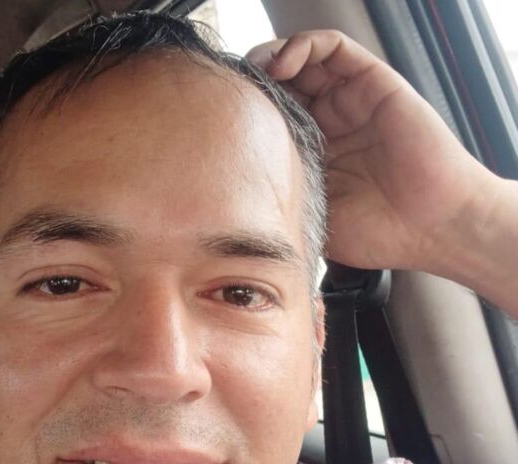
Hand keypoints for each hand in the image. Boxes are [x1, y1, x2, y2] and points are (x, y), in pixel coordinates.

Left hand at [247, 30, 497, 272]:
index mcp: (313, 157)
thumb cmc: (379, 233)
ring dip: (271, 58)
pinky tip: (283, 64)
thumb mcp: (311, 222)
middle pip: (281, 87)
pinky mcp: (372, 83)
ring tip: (255, 74)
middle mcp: (330, 125)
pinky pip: (333, 48)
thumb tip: (232, 204)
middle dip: (252, 85)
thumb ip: (280, 202)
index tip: (217, 124)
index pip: (269, 122)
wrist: (431, 227)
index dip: (243, 116)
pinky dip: (303, 46)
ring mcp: (350, 103)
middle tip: (230, 94)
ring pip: (302, 61)